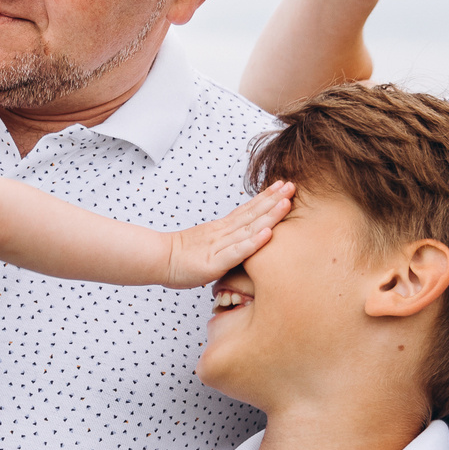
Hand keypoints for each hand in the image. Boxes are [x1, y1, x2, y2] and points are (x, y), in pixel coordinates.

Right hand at [161, 182, 292, 287]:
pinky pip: (237, 252)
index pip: (248, 210)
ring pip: (249, 229)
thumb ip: (223, 241)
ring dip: (269, 216)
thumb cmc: (179, 257)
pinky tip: (268, 234)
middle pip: (252, 214)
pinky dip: (254, 243)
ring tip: (286, 203)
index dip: (266, 198)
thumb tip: (237, 239)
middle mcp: (222, 233)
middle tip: (292, 186)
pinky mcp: (214, 263)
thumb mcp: (206, 244)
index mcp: (221, 229)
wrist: (156, 260)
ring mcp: (219, 246)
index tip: (282, 187)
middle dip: (274, 200)